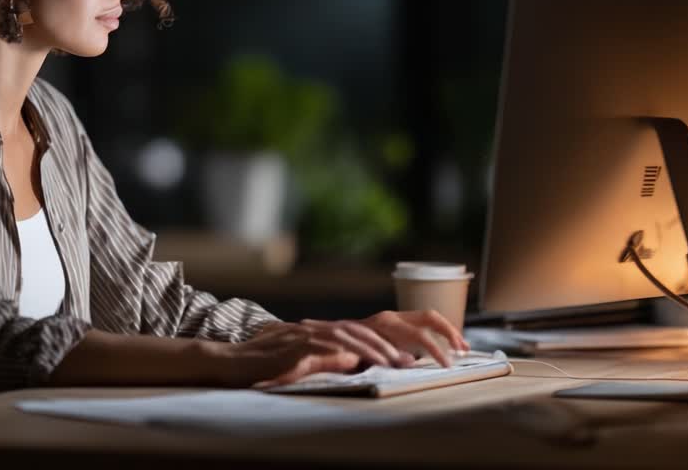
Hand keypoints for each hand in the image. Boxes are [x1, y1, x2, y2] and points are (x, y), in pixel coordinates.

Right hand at [219, 311, 470, 388]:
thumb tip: (358, 363)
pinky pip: (338, 343)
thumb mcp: (315, 362)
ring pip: (363, 333)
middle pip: (387, 323)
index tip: (451, 348)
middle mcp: (334, 325)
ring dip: (389, 349)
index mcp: (342, 330)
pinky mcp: (304, 341)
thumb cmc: (274, 363)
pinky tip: (373, 361)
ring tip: (409, 364)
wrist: (237, 360)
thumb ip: (338, 359)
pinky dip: (359, 351)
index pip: (389, 325)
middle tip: (449, 355)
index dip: (422, 333)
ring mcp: (319, 330)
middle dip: (422, 337)